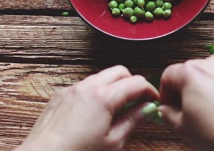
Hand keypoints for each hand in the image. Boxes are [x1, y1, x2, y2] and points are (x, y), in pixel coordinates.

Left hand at [17, 65, 158, 150]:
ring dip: (113, 87)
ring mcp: (71, 89)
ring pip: (101, 77)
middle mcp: (87, 86)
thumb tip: (147, 109)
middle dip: (132, 83)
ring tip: (116, 110)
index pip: (136, 82)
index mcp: (103, 97)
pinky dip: (95, 92)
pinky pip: (84, 85)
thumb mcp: (113, 142)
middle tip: (137, 102)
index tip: (154, 102)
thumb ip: (133, 121)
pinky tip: (95, 113)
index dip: (150, 91)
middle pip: (120, 71)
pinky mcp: (60, 96)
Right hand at [157, 54, 213, 150]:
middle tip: (191, 110)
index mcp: (192, 72)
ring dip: (211, 86)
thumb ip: (167, 113)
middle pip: (193, 71)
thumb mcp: (181, 128)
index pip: (169, 75)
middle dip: (189, 88)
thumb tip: (166, 109)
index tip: (170, 105)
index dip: (166, 92)